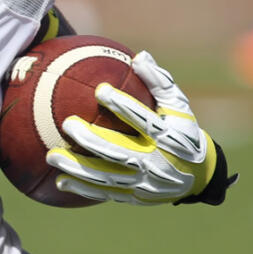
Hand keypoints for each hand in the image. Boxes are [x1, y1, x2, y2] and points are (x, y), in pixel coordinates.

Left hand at [46, 51, 234, 205]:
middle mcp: (158, 162)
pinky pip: (107, 193)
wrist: (199, 175)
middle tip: (67, 124)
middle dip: (92, 139)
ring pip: (108, 177)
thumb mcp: (179, 106)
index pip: (145, 121)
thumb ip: (160, 82)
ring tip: (52, 156)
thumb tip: (139, 56)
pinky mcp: (136, 197)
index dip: (124, 106)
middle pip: (121, 152)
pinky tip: (60, 181)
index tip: (100, 90)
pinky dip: (83, 189)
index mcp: (170, 137)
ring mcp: (146, 183)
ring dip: (78, 167)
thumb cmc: (183, 130)